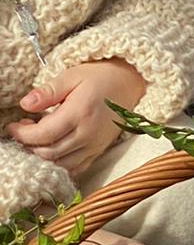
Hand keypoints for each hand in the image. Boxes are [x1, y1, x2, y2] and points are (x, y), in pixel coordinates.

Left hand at [8, 60, 144, 177]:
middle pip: (49, 152)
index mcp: (80, 113)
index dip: (23, 134)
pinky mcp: (99, 151)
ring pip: (60, 164)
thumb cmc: (101, 76)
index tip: (13, 126)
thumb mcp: (72, 75)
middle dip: (29, 145)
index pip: (43, 134)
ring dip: (42, 157)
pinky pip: (75, 168)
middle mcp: (88, 134)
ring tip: (36, 140)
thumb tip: (25, 104)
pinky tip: (51, 151)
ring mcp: (95, 145)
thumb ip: (48, 91)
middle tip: (23, 130)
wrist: (130, 83)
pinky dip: (59, 165)